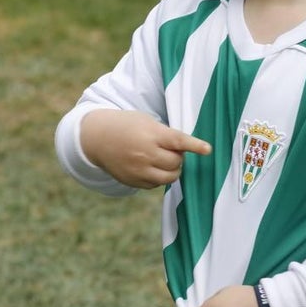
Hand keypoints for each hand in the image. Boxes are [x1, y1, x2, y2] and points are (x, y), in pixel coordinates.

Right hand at [80, 109, 210, 188]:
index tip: (208, 149)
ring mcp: (139, 170)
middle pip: (177, 162)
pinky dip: (159, 176)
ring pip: (169, 177)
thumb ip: (166, 135)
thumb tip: (185, 151)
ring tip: (164, 159)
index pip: (178, 141)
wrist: (97, 138)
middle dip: (179, 157)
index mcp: (151, 134)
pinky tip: (149, 165)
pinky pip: (156, 184)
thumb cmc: (127, 126)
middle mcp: (145, 154)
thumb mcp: (146, 122)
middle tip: (170, 149)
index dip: (195, 145)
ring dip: (173, 169)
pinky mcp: (133, 181)